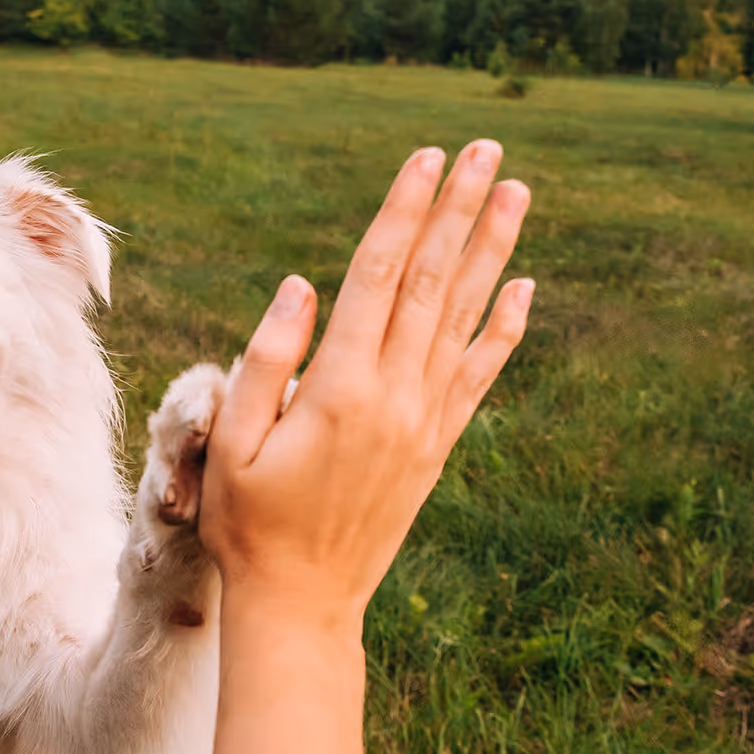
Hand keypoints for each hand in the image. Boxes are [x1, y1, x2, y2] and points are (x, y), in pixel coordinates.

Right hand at [200, 141, 533, 624]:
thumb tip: (302, 285)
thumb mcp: (231, 442)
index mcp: (338, 388)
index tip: (427, 158)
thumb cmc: (247, 523)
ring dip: (491, 251)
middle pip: (431, 282)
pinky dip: (503, 329)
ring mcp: (423, 422)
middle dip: (458, 210)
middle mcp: (394, 397)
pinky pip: (478, 375)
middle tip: (487, 149)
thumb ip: (264, 360)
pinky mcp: (436, 447)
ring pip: (463, 318)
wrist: (302, 603)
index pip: (377, 276)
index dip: (404, 212)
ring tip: (516, 192)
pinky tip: (523, 288)